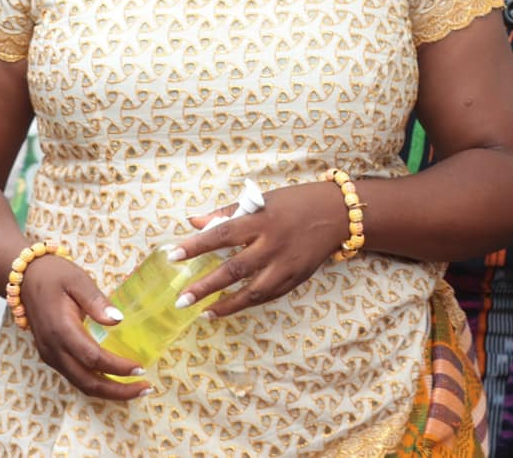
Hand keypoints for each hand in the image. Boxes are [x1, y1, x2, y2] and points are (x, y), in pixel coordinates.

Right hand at [18, 253, 151, 400]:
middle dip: (117, 390)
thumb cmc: (55, 276)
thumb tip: (118, 320)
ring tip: (134, 389)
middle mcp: (54, 350)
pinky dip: (96, 383)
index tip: (141, 368)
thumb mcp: (78, 280)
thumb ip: (96, 301)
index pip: (93, 358)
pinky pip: (75, 376)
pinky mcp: (52, 355)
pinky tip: (114, 380)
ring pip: (80, 383)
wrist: (24, 279)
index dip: (117, 367)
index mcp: (62, 331)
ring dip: (107, 391)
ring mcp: (50, 355)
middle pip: (86, 381)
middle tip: (145, 388)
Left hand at [171, 180, 348, 318]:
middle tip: (181, 300)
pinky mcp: (296, 278)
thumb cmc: (297, 202)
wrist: (340, 214)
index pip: (222, 234)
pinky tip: (228, 308)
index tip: (173, 256)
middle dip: (205, 287)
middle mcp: (273, 243)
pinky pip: (268, 296)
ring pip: (252, 291)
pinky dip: (246, 304)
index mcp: (262, 219)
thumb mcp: (263, 200)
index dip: (196, 246)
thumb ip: (228, 212)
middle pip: (234, 269)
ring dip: (225, 305)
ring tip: (203, 313)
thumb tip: (194, 222)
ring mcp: (286, 264)